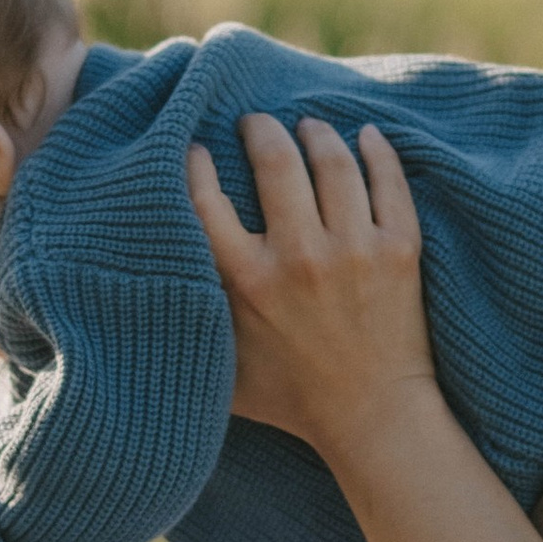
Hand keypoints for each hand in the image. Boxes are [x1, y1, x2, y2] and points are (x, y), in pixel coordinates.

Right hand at [185, 116, 436, 461]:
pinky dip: (377, 150)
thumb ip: (190, 326)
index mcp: (247, 282)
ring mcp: (354, 250)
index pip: (207, 198)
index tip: (195, 148)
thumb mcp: (222, 369)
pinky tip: (366, 136)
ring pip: (333, 161)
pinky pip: (389, 181)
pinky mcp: (400, 251)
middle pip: (274, 160)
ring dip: (315, 132)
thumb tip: (142, 300)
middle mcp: (299, 257)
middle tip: (256, 122)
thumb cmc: (292, 401)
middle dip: (260, 129)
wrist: (374, 419)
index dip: (195, 163)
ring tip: (307, 126)